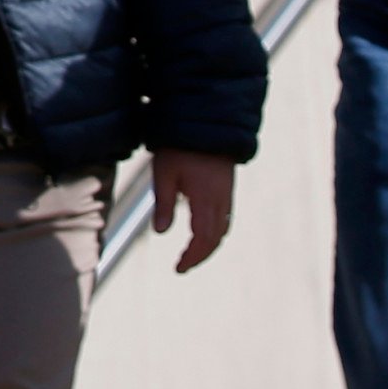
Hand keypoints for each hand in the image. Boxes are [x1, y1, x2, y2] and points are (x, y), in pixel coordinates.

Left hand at [152, 150, 238, 273]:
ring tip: (191, 254)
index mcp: (205, 198)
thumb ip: (163, 203)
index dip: (192, 257)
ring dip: (209, 245)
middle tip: (182, 266)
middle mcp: (221, 199)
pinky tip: (202, 232)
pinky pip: (226, 217)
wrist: (207, 119)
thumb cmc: (179, 145)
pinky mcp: (227, 187)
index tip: (179, 268)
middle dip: (200, 255)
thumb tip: (160, 233)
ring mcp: (227, 193)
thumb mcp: (164, 173)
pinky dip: (215, 231)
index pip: (203, 238)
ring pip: (223, 229)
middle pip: (215, 238)